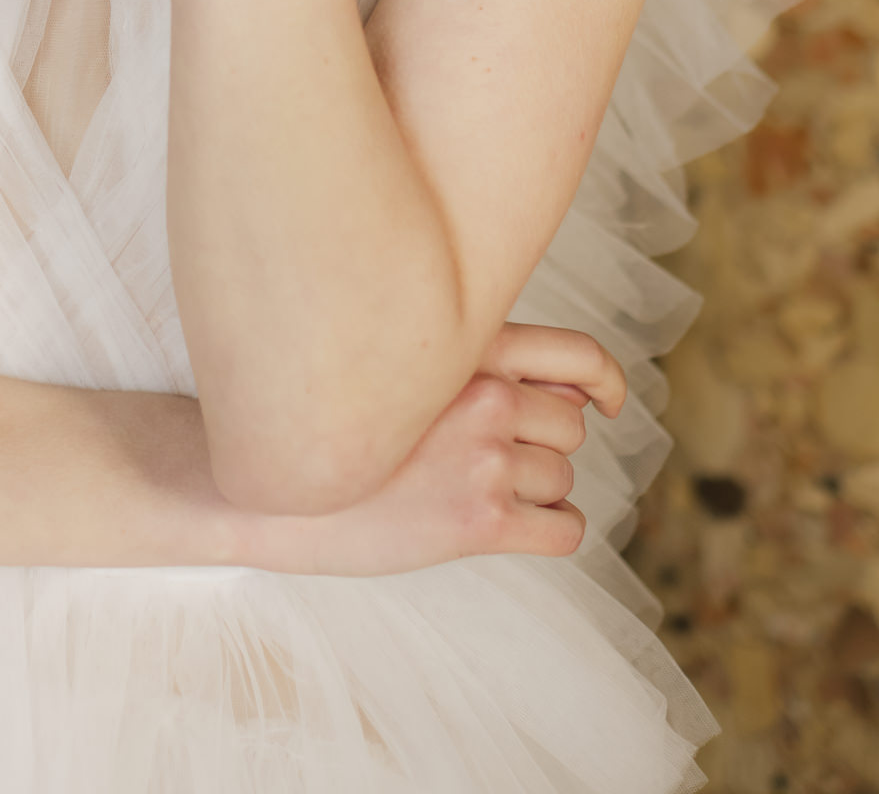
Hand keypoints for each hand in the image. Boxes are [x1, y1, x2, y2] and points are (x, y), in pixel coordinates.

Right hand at [241, 326, 625, 577]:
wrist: (271, 492)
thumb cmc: (334, 427)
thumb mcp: (401, 365)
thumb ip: (478, 365)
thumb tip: (564, 393)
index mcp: (468, 349)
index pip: (577, 356)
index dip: (605, 381)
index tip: (607, 401)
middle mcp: (483, 396)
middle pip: (571, 427)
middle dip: (541, 445)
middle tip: (485, 457)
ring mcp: (484, 459)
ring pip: (563, 478)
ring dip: (534, 490)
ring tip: (470, 489)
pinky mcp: (480, 523)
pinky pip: (565, 529)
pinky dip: (550, 530)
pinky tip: (508, 527)